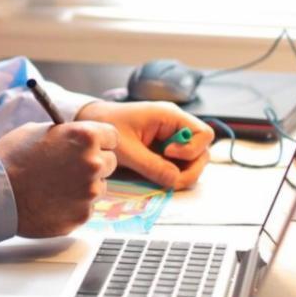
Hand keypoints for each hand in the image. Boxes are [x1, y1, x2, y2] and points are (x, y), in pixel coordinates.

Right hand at [0, 121, 118, 237]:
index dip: (100, 141)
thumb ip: (66, 135)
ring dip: (83, 186)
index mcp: (85, 137)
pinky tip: (51, 200)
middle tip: (69, 167)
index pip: (112, 136)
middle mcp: (93, 163)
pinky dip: (72, 205)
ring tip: (54, 185)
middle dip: (93, 164)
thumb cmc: (11, 158)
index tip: (92, 146)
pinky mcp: (82, 216)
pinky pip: (85, 208)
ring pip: (97, 187)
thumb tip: (76, 139)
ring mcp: (89, 192)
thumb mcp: (39, 131)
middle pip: (109, 163)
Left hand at [76, 100, 213, 189]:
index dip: (192, 149)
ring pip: (192, 160)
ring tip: (160, 178)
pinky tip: (156, 175)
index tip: (168, 154)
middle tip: (168, 179)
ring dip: (181, 173)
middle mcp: (175, 125)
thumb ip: (151, 165)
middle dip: (189, 169)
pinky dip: (172, 173)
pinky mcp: (164, 147)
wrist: (91, 121)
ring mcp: (171, 137)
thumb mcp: (126, 149)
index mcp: (169, 116)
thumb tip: (175, 181)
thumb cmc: (106, 126)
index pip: (204, 134)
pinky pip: (178, 163)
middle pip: (201, 151)